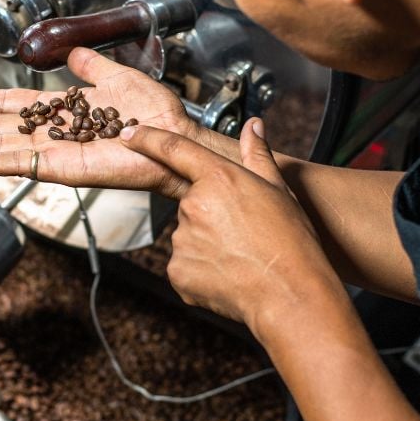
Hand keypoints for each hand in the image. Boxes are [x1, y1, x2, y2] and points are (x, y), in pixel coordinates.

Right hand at [0, 48, 202, 196]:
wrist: (173, 134)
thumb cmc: (155, 112)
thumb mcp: (115, 77)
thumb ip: (90, 67)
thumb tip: (75, 54)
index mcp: (62, 111)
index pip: (10, 108)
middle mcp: (53, 134)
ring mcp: (55, 153)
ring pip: (1, 149)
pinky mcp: (64, 168)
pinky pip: (23, 164)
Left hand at [119, 117, 332, 327]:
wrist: (289, 293)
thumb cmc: (290, 242)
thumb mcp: (279, 190)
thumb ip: (257, 155)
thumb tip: (253, 126)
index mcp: (218, 179)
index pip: (173, 150)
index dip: (147, 139)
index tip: (129, 133)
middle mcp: (193, 205)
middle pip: (192, 204)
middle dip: (211, 215)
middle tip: (243, 232)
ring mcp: (182, 240)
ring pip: (188, 236)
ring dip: (207, 243)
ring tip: (240, 256)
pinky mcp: (177, 271)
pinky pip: (185, 264)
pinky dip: (202, 269)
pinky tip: (228, 273)